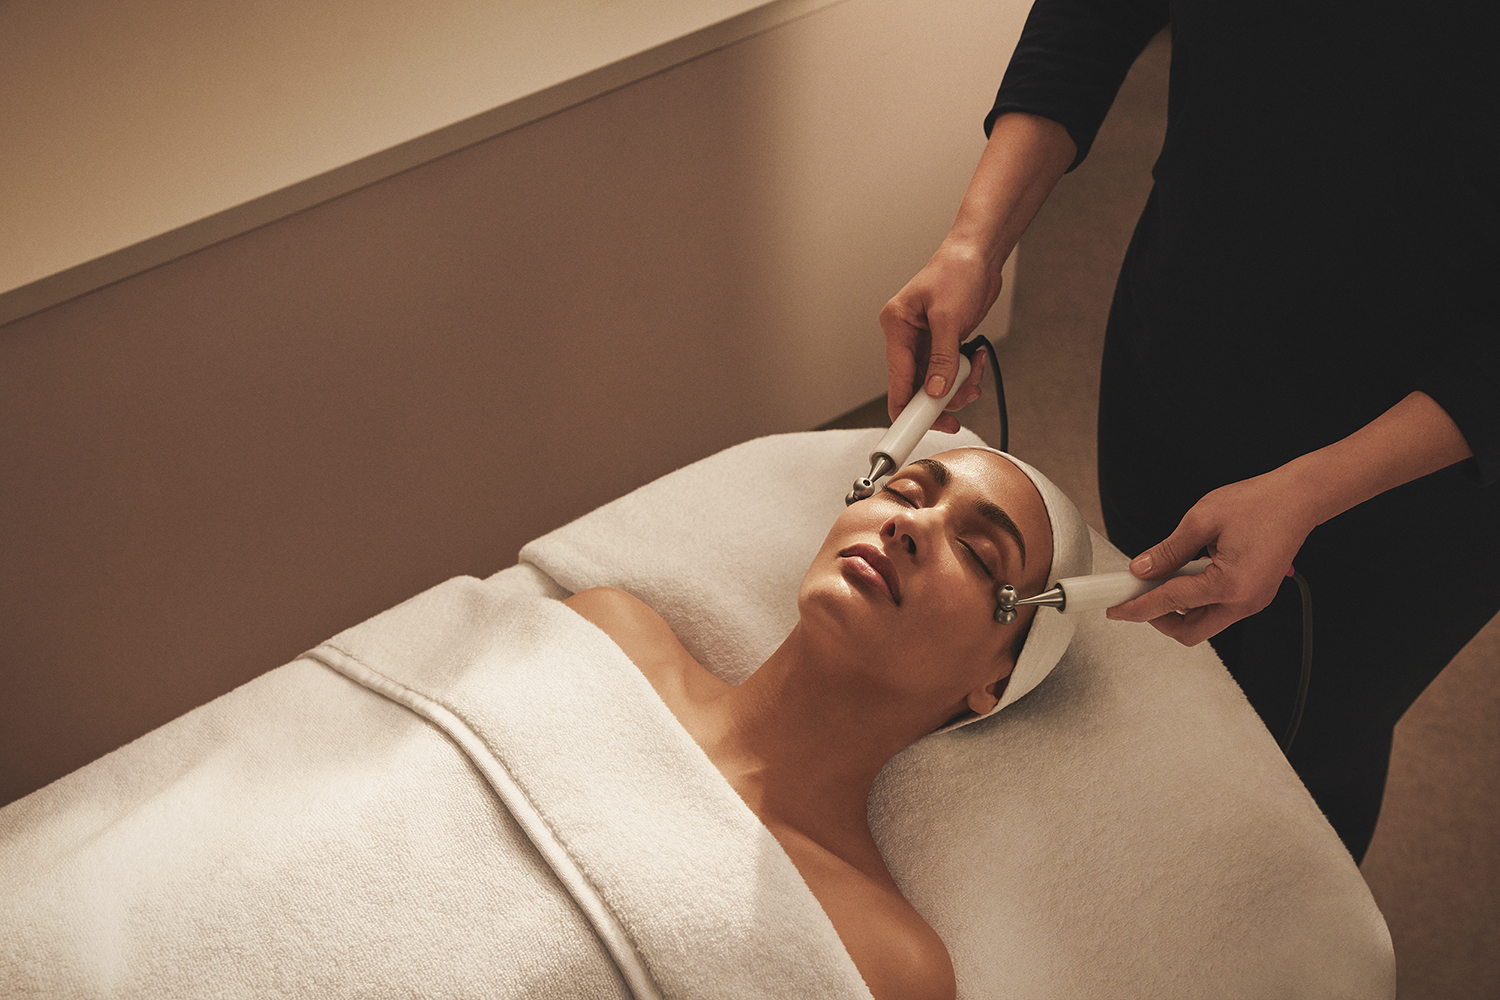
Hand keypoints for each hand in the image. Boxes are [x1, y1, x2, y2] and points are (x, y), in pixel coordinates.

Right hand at [879, 241, 996, 432]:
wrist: (980, 254)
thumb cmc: (957, 271)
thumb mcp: (949, 317)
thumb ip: (942, 358)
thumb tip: (936, 391)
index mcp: (896, 326)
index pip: (896, 379)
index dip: (905, 408)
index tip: (913, 431)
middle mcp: (907, 337)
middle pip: (916, 386)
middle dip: (940, 398)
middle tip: (959, 407)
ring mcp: (925, 342)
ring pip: (936, 383)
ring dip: (959, 386)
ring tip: (975, 373)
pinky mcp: (943, 344)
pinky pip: (951, 372)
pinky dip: (966, 374)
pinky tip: (977, 360)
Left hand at [1105, 468, 1318, 644]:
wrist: (1299, 498)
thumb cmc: (1259, 503)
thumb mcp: (1201, 520)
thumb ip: (1168, 550)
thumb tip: (1142, 569)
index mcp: (1230, 585)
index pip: (1170, 603)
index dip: (1137, 607)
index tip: (1116, 609)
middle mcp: (1245, 602)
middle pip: (1190, 632)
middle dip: (1159, 620)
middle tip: (1138, 598)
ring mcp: (1253, 602)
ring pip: (1204, 624)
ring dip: (1178, 611)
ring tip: (1161, 581)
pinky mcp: (1255, 596)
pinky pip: (1218, 610)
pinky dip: (1196, 601)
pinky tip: (1185, 577)